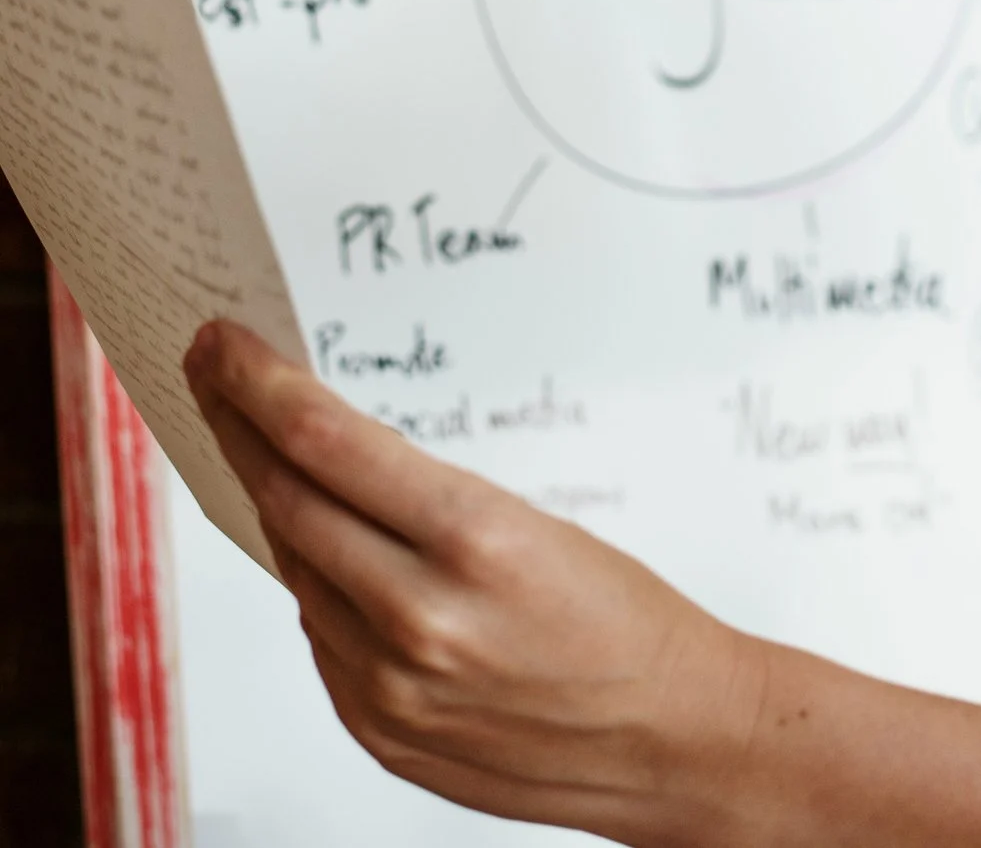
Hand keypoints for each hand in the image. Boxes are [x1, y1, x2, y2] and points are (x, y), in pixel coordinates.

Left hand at [184, 321, 765, 846]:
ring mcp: (388, 685)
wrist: (669, 734)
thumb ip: (429, 506)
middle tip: (213, 378)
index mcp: (477, 540)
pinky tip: (332, 559)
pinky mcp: (378, 732)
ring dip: (279, 509)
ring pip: (296, 572)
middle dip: (239, 429)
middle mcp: (418, 616)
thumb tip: (331, 462)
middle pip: (287, 502)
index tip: (225, 346)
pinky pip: (319, 638)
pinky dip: (318, 588)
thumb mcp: (543, 526)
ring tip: (269, 459)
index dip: (261, 385)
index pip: (328, 443)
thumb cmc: (628, 620)